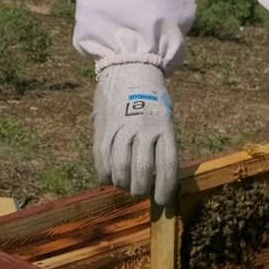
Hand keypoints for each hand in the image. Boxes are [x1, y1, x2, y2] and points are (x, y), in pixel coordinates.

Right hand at [92, 62, 178, 204]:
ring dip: (123, 184)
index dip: (165, 189)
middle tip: (141, 190)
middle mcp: (143, 129)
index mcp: (164, 127)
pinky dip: (106, 175)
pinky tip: (110, 176)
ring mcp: (121, 129)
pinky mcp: (102, 128)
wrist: (129, 67)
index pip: (167, 166)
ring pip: (119, 170)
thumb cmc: (152, 97)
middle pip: (142, 172)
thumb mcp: (165, 118)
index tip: (163, 200)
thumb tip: (158, 177)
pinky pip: (101, 161)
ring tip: (125, 183)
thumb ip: (162, 144)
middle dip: (141, 190)